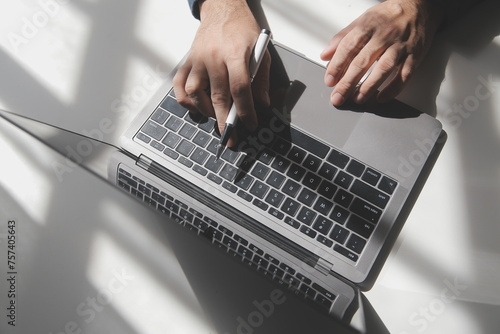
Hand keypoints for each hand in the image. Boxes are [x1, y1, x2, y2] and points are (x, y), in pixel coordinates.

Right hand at [173, 0, 270, 145]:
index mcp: (235, 53)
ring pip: (195, 93)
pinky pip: (179, 85)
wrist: (222, 9)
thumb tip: (262, 103)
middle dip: (225, 121)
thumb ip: (261, 78)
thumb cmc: (242, 29)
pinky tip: (195, 107)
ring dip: (205, 110)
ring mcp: (197, 60)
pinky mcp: (187, 61)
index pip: (239, 88)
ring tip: (215, 116)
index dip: (245, 110)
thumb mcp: (261, 49)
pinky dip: (184, 100)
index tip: (250, 124)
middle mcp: (213, 58)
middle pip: (218, 96)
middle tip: (230, 138)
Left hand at [321, 0, 442, 105]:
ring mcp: (401, 46)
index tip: (329, 81)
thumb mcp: (362, 20)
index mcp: (368, 25)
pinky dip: (393, 88)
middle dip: (348, 82)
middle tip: (338, 97)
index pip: (348, 47)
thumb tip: (325, 55)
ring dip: (369, 86)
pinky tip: (381, 97)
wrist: (420, 5)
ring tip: (358, 99)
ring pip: (384, 69)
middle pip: (362, 62)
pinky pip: (404, 75)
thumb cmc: (388, 15)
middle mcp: (384, 35)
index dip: (337, 65)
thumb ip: (343, 38)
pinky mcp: (415, 55)